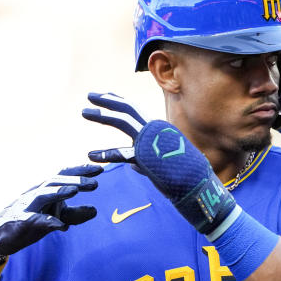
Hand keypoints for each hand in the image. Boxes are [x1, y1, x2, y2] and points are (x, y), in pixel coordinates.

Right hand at [0, 165, 101, 263]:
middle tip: (94, 183)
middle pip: (56, 182)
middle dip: (75, 180)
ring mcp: (28, 206)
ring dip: (59, 192)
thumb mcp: (56, 216)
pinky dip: (48, 222)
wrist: (1, 235)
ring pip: (43, 195)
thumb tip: (95, 210)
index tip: (100, 169)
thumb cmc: (31, 220)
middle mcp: (36, 193)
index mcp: (46, 189)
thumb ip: (75, 214)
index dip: (81, 171)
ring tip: (74, 191)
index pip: (64, 176)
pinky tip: (61, 226)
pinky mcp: (22, 222)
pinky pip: (35, 221)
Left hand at [82, 92, 237, 236]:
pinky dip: (105, 154)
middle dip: (108, 101)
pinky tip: (91, 155)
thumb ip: (143, 163)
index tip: (106, 95)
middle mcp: (153, 131)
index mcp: (157, 131)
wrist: (195, 184)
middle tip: (90, 95)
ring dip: (103, 115)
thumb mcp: (160, 165)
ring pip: (123, 121)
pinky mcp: (145, 157)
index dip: (119, 101)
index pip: (135, 111)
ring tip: (85, 112)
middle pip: (127, 109)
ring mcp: (149, 142)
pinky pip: (122, 153)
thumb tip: (132, 165)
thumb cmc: (181, 176)